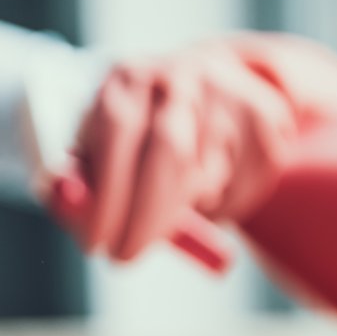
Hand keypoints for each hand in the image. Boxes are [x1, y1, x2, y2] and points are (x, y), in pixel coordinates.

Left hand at [71, 33, 336, 260]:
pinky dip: (219, 210)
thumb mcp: (93, 148)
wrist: (203, 82)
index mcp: (127, 79)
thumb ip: (77, 180)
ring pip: (208, 177)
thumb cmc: (132, 132)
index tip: (96, 244)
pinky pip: (243, 187)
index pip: (119, 131)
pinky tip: (202, 196)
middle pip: (170, 151)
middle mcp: (179, 78)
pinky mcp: (266, 118)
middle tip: (125, 257)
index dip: (107, 195)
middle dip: (146, 217)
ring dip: (181, 213)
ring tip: (162, 211)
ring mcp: (228, 94)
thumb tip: (70, 208)